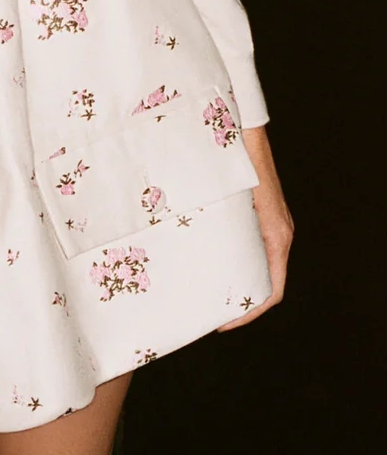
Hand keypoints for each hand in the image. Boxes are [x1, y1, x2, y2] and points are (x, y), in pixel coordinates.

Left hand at [215, 122, 291, 330]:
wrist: (246, 131)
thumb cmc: (238, 163)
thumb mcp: (226, 202)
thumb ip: (213, 225)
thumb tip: (176, 249)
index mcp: (277, 237)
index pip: (272, 292)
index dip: (249, 313)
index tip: (223, 324)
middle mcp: (278, 233)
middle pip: (265, 280)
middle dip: (239, 299)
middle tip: (207, 308)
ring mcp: (271, 222)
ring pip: (257, 261)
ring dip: (235, 276)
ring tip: (203, 285)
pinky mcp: (261, 212)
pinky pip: (252, 243)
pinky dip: (235, 255)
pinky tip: (207, 253)